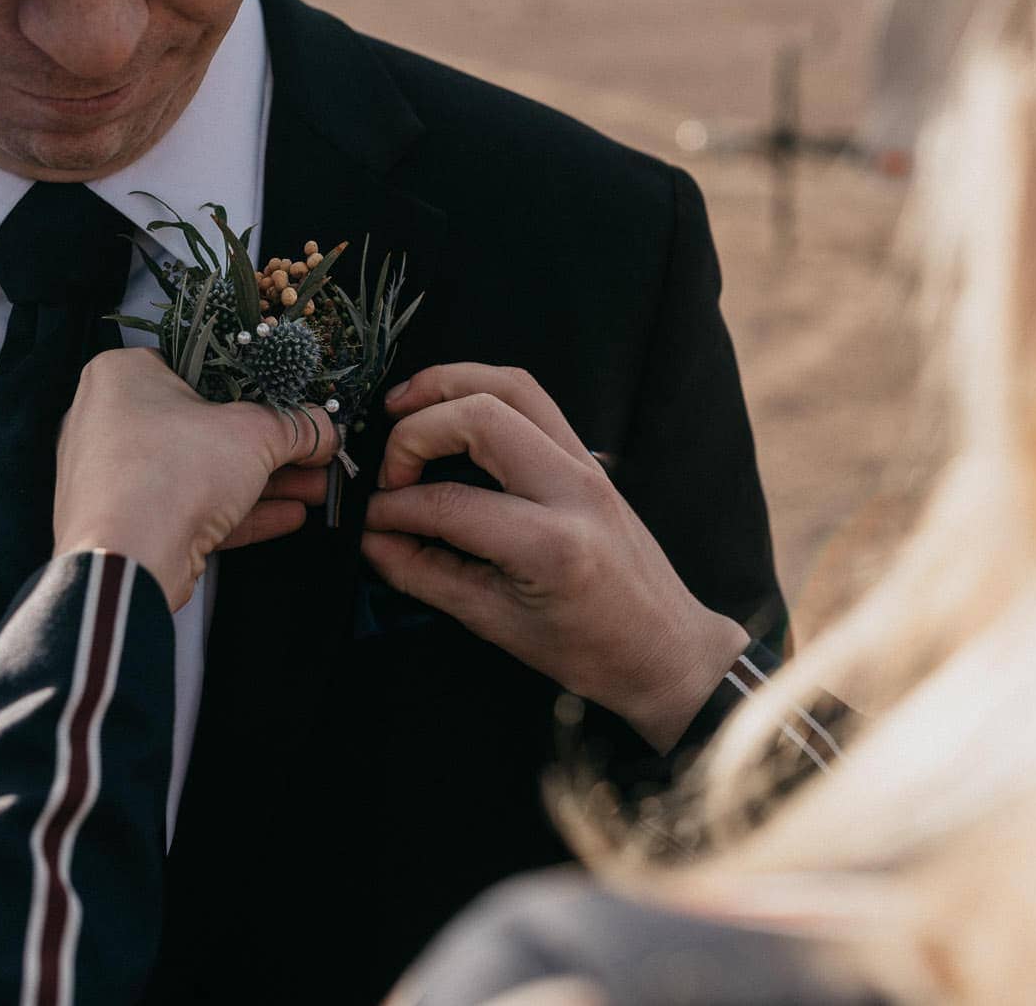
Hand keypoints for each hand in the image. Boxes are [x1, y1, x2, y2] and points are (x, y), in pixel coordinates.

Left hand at [55, 349, 336, 610]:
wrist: (125, 563)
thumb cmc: (165, 477)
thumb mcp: (253, 435)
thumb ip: (294, 427)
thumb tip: (322, 429)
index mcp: (124, 376)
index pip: (202, 368)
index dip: (257, 385)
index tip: (294, 401)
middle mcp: (112, 420)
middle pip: (208, 424)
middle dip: (271, 444)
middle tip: (311, 448)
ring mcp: (120, 475)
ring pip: (204, 470)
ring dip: (265, 480)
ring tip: (314, 485)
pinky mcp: (132, 520)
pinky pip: (192, 506)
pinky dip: (240, 510)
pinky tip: (288, 514)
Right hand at [362, 364, 748, 751]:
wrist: (666, 649)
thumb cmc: (589, 651)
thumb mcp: (496, 624)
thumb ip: (426, 575)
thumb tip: (373, 540)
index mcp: (551, 545)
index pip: (450, 503)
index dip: (395, 507)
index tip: (369, 518)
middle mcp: (574, 490)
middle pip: (482, 414)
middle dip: (418, 428)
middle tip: (387, 465)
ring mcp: (588, 465)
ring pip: (512, 385)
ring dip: (449, 384)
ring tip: (402, 406)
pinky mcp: (590, 458)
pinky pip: (533, 401)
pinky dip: (483, 392)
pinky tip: (448, 413)